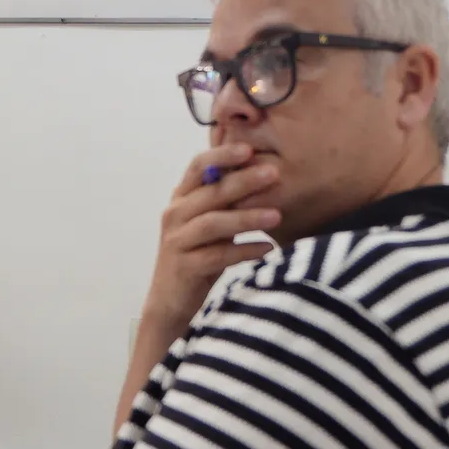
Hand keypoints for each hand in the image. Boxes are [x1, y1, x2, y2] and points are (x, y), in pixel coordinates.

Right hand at [144, 144, 281, 326]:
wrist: (170, 300)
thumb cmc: (198, 255)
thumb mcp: (211, 223)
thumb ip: (226, 201)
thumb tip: (263, 172)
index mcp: (181, 198)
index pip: (197, 167)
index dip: (222, 155)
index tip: (249, 149)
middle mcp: (174, 215)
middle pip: (210, 192)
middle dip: (243, 181)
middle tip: (273, 173)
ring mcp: (176, 241)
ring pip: (213, 223)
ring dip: (247, 217)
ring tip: (277, 216)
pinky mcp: (185, 267)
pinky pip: (218, 255)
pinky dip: (244, 251)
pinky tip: (268, 248)